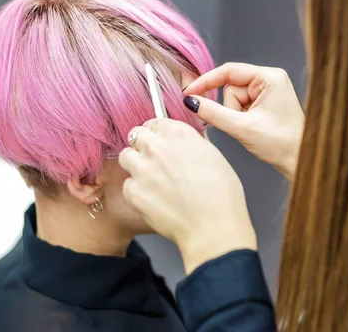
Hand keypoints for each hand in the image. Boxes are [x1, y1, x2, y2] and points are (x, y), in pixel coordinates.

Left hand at [118, 119, 256, 274]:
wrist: (212, 227)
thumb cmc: (221, 196)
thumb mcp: (214, 156)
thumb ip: (192, 144)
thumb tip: (185, 144)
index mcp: (178, 133)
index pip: (155, 122)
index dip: (156, 132)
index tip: (158, 140)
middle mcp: (156, 147)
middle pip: (135, 135)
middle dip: (142, 145)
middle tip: (153, 160)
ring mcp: (142, 169)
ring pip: (126, 157)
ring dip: (135, 165)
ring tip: (151, 179)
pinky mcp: (133, 192)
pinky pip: (127, 185)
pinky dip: (136, 191)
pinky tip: (153, 199)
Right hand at [183, 62, 303, 180]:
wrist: (300, 161)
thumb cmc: (281, 144)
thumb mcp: (242, 128)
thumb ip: (214, 113)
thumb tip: (191, 101)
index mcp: (269, 77)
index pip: (229, 71)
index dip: (206, 82)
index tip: (188, 93)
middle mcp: (270, 79)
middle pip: (230, 88)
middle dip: (230, 108)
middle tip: (241, 125)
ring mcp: (268, 91)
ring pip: (233, 99)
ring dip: (235, 115)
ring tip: (250, 128)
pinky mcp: (265, 102)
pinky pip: (241, 106)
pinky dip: (240, 118)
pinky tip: (252, 128)